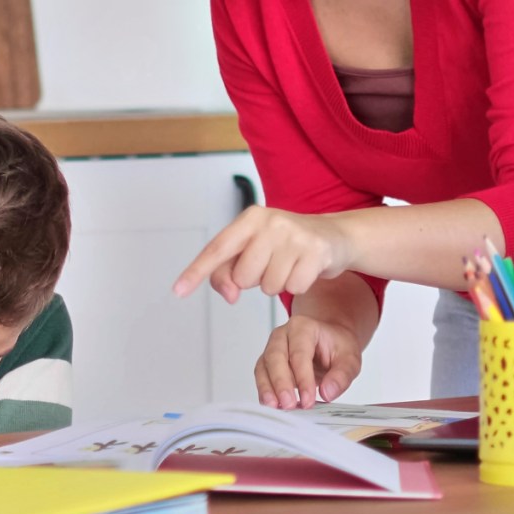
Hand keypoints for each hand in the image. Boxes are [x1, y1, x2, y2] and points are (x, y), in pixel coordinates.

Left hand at [173, 206, 352, 302]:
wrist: (335, 235)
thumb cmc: (286, 245)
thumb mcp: (254, 250)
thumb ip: (228, 272)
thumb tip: (230, 294)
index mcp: (249, 219)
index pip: (217, 249)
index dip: (196, 272)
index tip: (178, 290)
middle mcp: (270, 222)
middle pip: (243, 277)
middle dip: (255, 279)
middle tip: (273, 262)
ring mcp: (295, 235)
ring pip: (267, 286)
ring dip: (278, 283)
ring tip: (290, 264)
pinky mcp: (316, 251)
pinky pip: (294, 288)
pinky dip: (299, 286)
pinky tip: (305, 268)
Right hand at [256, 314, 361, 408]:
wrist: (329, 339)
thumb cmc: (336, 346)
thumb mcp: (350, 358)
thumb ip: (342, 375)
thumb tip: (327, 393)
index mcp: (303, 327)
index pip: (299, 354)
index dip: (302, 378)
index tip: (308, 400)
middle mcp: (283, 335)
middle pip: (275, 357)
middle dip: (281, 383)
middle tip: (289, 404)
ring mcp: (272, 348)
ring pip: (264, 367)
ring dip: (268, 388)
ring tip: (275, 407)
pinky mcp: (267, 363)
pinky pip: (262, 376)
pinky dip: (265, 391)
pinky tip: (272, 405)